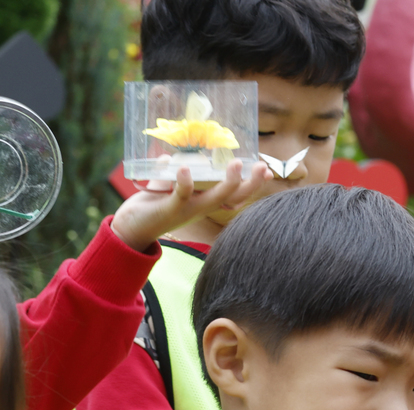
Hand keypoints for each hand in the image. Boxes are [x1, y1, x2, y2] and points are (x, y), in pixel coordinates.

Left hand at [111, 160, 270, 252]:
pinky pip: (182, 196)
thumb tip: (170, 158)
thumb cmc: (150, 209)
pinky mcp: (171, 209)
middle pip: (235, 197)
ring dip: (229, 182)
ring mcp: (189, 209)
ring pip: (216, 198)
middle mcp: (202, 207)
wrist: (130, 228)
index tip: (266, 170)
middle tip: (261, 166)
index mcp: (205, 201)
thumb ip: (168, 174)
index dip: (252, 183)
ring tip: (236, 164)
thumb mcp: (164, 189)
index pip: (235, 193)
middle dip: (251, 183)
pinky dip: (184, 182)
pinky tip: (185, 169)